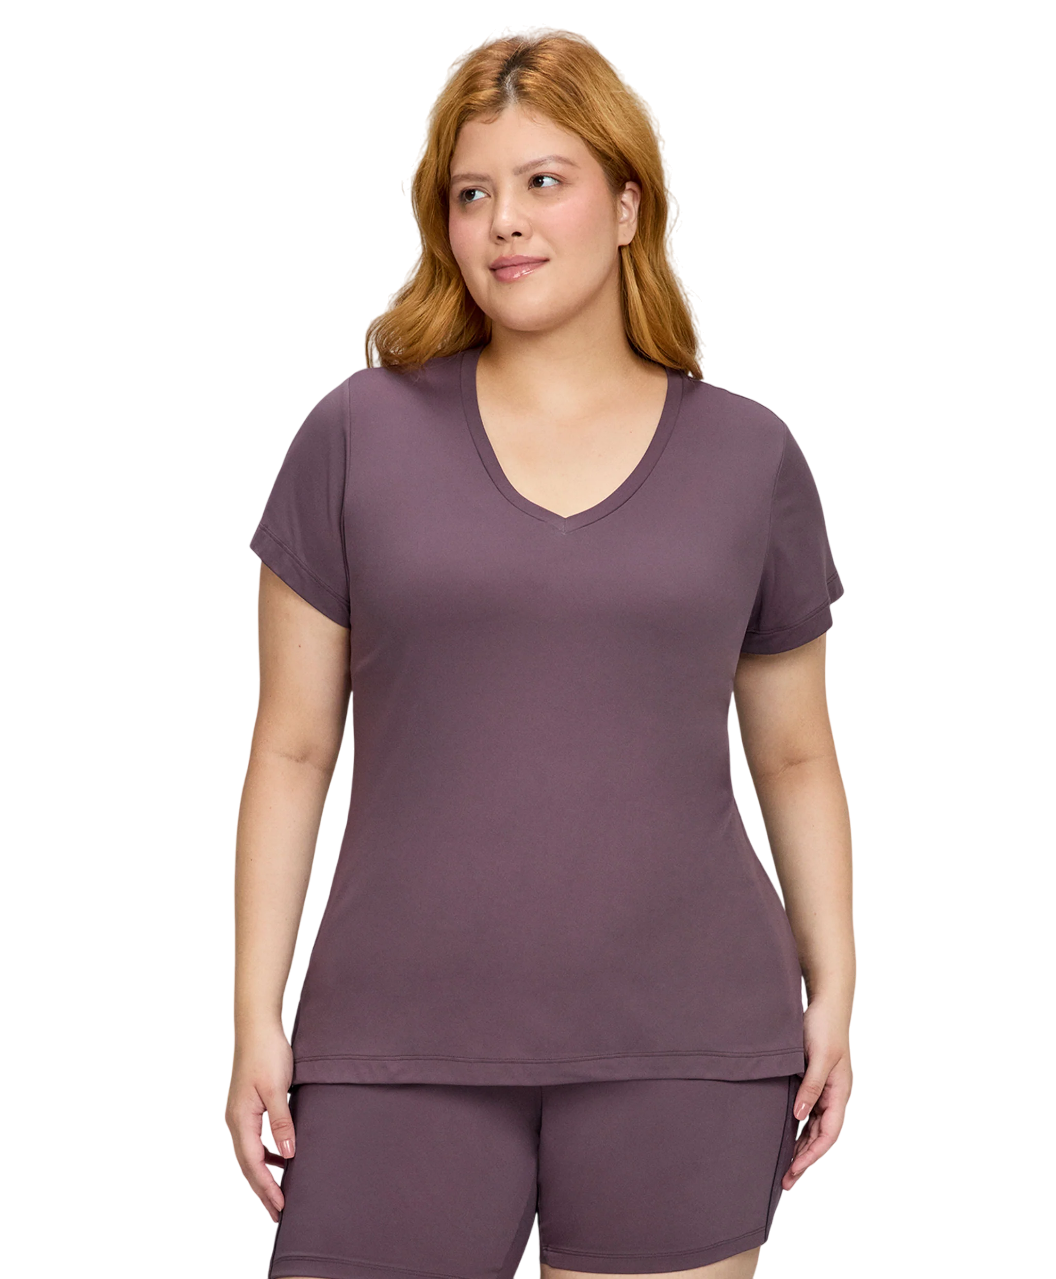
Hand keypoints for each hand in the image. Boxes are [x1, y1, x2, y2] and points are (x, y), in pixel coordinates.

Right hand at [225, 1020, 295, 1224]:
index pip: (253, 1164)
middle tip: (279, 1214)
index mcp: (240, 1120)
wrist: (256, 1027)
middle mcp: (235, 1121)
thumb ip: (281, 1121)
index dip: (267, 1187)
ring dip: (264, 1176)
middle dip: (263, 1191)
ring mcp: (239, 1115)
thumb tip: (287, 1155)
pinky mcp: (246, 1108)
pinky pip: (253, 1141)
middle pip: (248, 1165)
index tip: (281, 1207)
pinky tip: (279, 1160)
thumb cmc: (267, 1053)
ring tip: (280, 1194)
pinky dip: (265, 1157)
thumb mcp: (277, 1087)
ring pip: (249, 1155)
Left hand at [782, 997, 853, 1191]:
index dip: (813, 1156)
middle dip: (805, 1160)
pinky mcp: (813, 1083)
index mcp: (841, 1093)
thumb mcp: (819, 1056)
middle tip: (786, 1183)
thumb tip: (800, 1116)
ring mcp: (824, 1091)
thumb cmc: (824, 1026)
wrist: (825, 1002)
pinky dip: (798, 1131)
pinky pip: (807, 1115)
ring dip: (801, 1149)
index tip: (796, 1171)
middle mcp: (834, 1096)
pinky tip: (785, 1140)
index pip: (829, 1134)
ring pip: (813, 1129)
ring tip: (784, 1170)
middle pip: (821, 1137)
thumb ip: (812, 1086)